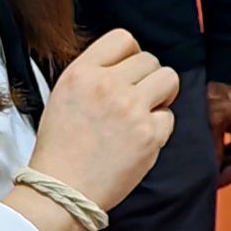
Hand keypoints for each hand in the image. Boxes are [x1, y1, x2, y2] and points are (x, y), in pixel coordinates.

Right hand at [26, 31, 179, 212]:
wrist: (62, 192)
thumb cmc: (61, 149)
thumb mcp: (64, 97)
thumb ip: (94, 77)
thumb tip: (128, 67)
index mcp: (81, 72)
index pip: (122, 38)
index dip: (132, 55)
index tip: (130, 73)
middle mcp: (106, 85)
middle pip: (149, 60)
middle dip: (148, 79)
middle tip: (137, 101)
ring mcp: (130, 108)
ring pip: (168, 79)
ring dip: (161, 95)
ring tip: (145, 114)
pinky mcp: (148, 135)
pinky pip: (169, 117)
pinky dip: (158, 129)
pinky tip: (139, 141)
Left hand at [208, 81, 230, 187]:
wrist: (226, 63)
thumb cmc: (220, 89)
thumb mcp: (212, 123)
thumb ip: (213, 148)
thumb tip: (210, 167)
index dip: (225, 178)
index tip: (210, 183)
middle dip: (227, 171)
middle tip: (208, 176)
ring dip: (226, 158)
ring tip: (208, 162)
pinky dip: (227, 147)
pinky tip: (213, 146)